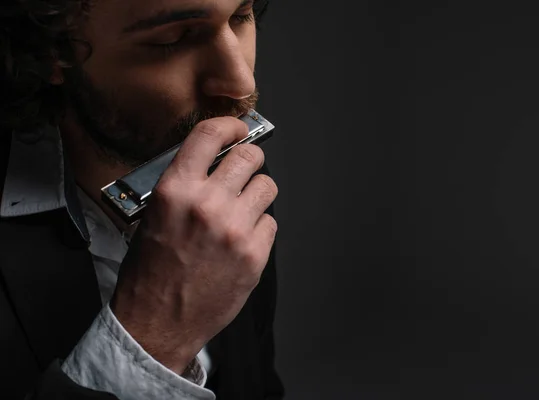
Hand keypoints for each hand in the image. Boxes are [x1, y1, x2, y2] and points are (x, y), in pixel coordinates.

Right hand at [110, 116, 277, 373]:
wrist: (158, 321)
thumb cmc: (151, 272)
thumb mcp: (153, 216)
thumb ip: (185, 184)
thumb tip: (214, 161)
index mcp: (175, 190)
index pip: (210, 134)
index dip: (229, 125)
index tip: (237, 129)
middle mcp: (207, 204)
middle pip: (250, 156)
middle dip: (249, 159)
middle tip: (243, 171)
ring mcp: (235, 229)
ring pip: (267, 186)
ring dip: (257, 193)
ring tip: (243, 209)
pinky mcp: (254, 254)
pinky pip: (271, 223)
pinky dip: (260, 227)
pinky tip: (242, 240)